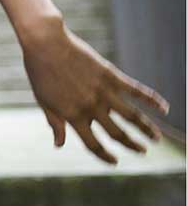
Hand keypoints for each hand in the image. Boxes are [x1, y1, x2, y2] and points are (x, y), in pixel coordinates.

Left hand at [22, 23, 169, 164]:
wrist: (45, 44)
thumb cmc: (40, 73)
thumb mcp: (44, 101)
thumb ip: (55, 123)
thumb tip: (59, 145)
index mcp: (73, 116)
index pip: (93, 144)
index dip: (105, 156)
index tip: (114, 161)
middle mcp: (91, 107)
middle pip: (117, 134)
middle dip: (131, 145)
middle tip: (142, 151)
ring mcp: (103, 92)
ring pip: (132, 116)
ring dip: (147, 129)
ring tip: (156, 139)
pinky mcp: (111, 75)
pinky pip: (136, 90)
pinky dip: (152, 99)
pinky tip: (164, 108)